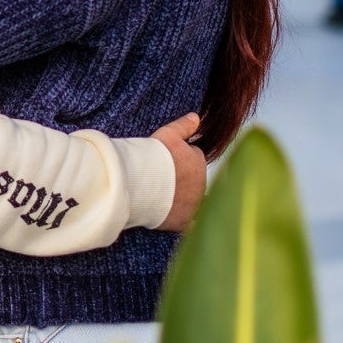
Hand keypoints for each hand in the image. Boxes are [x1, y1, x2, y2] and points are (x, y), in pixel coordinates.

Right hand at [151, 113, 206, 232]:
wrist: (141, 181)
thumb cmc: (152, 157)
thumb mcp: (167, 134)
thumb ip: (184, 125)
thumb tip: (197, 117)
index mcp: (198, 162)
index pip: (193, 159)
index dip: (179, 160)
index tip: (166, 163)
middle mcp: (201, 183)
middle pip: (192, 180)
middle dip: (181, 179)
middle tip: (162, 179)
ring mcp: (193, 203)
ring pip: (191, 199)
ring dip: (183, 198)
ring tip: (163, 196)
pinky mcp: (184, 220)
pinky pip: (193, 225)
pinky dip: (192, 225)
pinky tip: (189, 226)